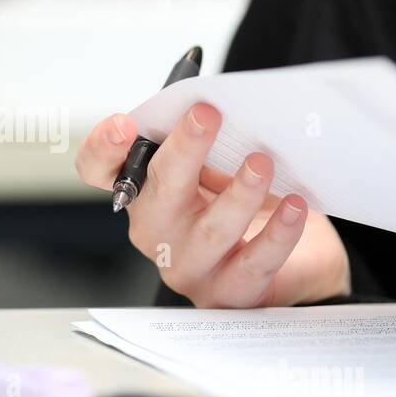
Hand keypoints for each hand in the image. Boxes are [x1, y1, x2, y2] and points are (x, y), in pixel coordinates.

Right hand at [75, 105, 350, 307]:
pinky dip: (276, 234)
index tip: (124, 125)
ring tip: (262, 164)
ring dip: (237, 194)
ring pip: (210, 230)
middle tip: (208, 115)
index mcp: (144, 190)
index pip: (100, 169)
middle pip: (158, 190)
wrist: (295, 261)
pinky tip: (294, 206)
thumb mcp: (222, 164)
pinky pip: (252, 264)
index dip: (103, 148)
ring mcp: (189, 267)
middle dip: (183, 150)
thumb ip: (211, 137)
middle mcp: (156, 230)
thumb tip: (223, 102)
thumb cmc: (248, 204)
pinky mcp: (228, 294)